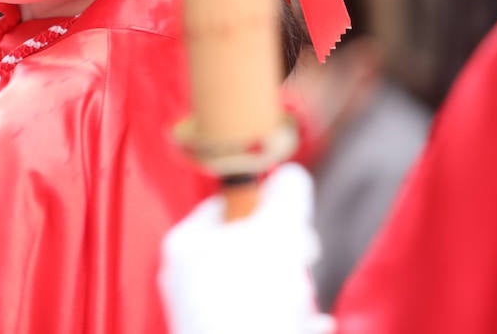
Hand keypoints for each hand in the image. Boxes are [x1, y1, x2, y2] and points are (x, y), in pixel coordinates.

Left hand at [160, 164, 332, 333]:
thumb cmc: (247, 305)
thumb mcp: (276, 231)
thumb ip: (286, 196)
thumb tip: (292, 177)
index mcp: (186, 244)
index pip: (228, 204)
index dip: (265, 205)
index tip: (290, 217)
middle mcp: (187, 280)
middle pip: (248, 247)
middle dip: (286, 254)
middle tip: (301, 259)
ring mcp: (205, 316)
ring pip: (261, 288)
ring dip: (292, 291)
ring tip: (299, 301)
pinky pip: (267, 321)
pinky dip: (292, 322)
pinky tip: (310, 324)